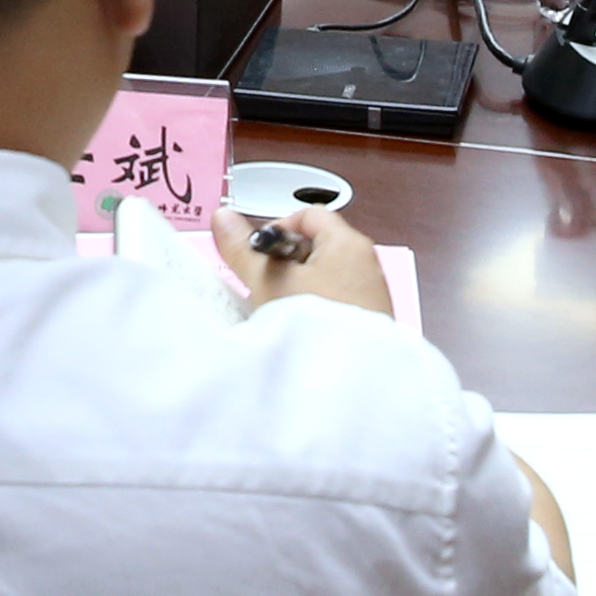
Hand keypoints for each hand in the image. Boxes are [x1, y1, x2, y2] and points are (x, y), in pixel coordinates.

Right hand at [217, 203, 395, 318]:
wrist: (347, 381)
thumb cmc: (314, 325)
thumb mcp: (268, 281)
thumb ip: (244, 248)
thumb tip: (223, 218)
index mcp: (349, 243)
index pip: (309, 215)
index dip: (279, 228)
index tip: (261, 253)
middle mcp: (367, 264)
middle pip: (317, 247)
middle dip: (287, 263)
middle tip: (267, 284)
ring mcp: (372, 294)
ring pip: (326, 277)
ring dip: (300, 289)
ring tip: (281, 311)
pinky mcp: (371, 321)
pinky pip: (338, 303)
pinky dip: (317, 310)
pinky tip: (301, 330)